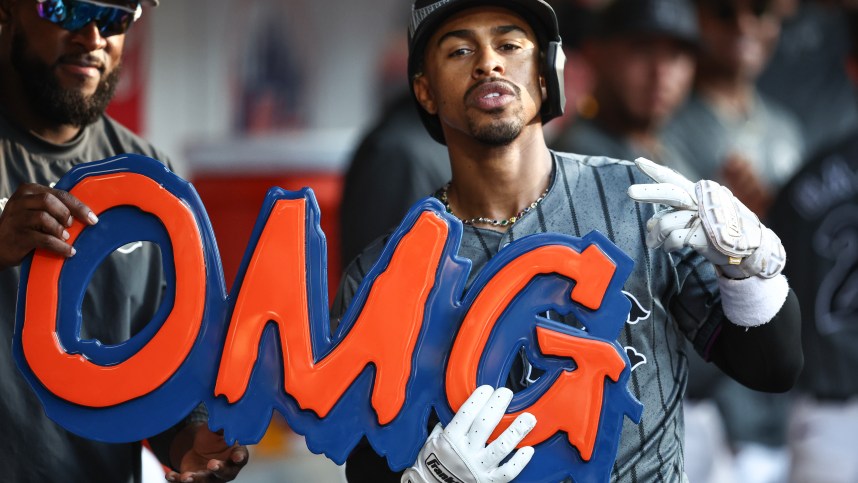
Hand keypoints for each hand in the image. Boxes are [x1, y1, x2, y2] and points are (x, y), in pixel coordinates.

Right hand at [0, 183, 96, 269]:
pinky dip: (59, 246)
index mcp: (28, 191)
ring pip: (45, 218)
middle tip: (71, 226)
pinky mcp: (17, 236)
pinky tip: (68, 251)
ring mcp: (16, 218)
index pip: (59, 194)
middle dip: (67, 214)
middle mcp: (20, 201)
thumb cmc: (25, 228)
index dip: (78, 206)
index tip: (93, 218)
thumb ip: (54, 208)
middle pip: (50, 201)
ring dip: (60, 230)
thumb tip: (86, 214)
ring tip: (65, 238)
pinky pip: (43, 239)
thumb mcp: (37, 211)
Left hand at [165, 423, 248, 481]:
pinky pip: (185, 481)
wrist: (201, 448)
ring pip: (204, 481)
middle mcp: (225, 469)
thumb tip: (225, 416)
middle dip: (219, 469)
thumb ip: (223, 426)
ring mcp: (210, 477)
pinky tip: (170, 475)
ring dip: (195, 479)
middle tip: (212, 464)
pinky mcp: (194, 479)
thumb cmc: (215, 438)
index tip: (237, 457)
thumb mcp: (218, 429)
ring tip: (186, 477)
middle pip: (224, 473)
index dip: (239, 457)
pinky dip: (177, 479)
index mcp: (235, 454)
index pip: (241, 457)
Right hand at [401, 386, 535, 482]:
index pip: (466, 414)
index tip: (488, 389)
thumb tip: (461, 407)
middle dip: (497, 406)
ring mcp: (478, 467)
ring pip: (500, 447)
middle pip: (484, 425)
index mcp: (451, 439)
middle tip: (506, 393)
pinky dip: (519, 462)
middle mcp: (465, 452)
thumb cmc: (432, 462)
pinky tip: (528, 449)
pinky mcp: (488, 480)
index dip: (478, 400)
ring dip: (516, 431)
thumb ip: (446, 423)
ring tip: (529, 418)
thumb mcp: (432, 439)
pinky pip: (507, 472)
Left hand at [627, 157, 784, 278]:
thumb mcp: (698, 218)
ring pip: (665, 223)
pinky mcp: (704, 235)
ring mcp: (703, 217)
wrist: (750, 248)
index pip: (674, 179)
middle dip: (648, 192)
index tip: (638, 161)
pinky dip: (668, 245)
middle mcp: (701, 201)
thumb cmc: (721, 231)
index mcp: (699, 194)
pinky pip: (674, 239)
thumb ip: (674, 217)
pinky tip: (670, 248)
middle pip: (670, 193)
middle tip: (630, 192)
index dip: (656, 171)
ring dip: (655, 236)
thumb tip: (649, 223)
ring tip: (653, 242)